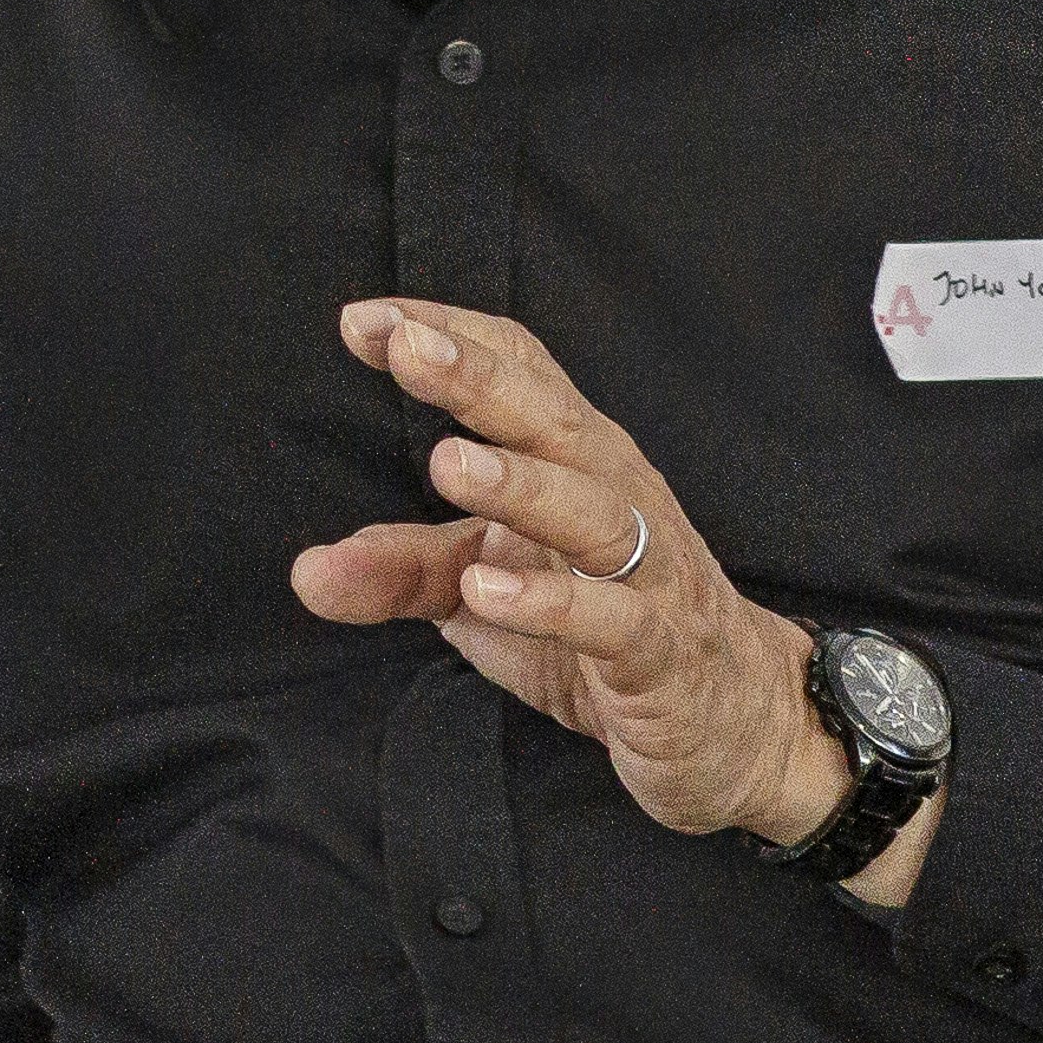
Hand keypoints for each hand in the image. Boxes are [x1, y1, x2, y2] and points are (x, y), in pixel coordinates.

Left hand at [290, 297, 876, 868]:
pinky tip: (488, 591)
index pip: (521, 372)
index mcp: (573, 464)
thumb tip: (305, 572)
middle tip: (407, 347)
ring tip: (447, 463)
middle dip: (479, 379)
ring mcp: (648, 572)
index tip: (366, 319)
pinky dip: (553, 604)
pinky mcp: (661, 651)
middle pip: (553, 420)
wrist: (737, 722)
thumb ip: (402, 571)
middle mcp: (616, 497)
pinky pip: (613, 619)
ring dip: (520, 483)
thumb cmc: (600, 635)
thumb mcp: (484, 598)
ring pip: (591, 509)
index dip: (452, 337)